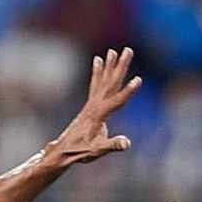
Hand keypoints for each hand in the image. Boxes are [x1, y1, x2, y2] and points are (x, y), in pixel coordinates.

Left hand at [47, 47, 140, 165]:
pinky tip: (98, 60)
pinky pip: (95, 84)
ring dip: (109, 66)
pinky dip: (97, 72)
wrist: (63, 151)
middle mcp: (95, 105)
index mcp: (99, 115)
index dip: (129, 92)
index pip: (118, 101)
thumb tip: (126, 143)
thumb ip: (112, 145)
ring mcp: (91, 104)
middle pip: (111, 83)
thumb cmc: (81, 151)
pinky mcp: (89, 105)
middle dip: (120, 66)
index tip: (139, 80)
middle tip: (128, 50)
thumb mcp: (98, 150)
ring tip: (113, 51)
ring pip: (103, 80)